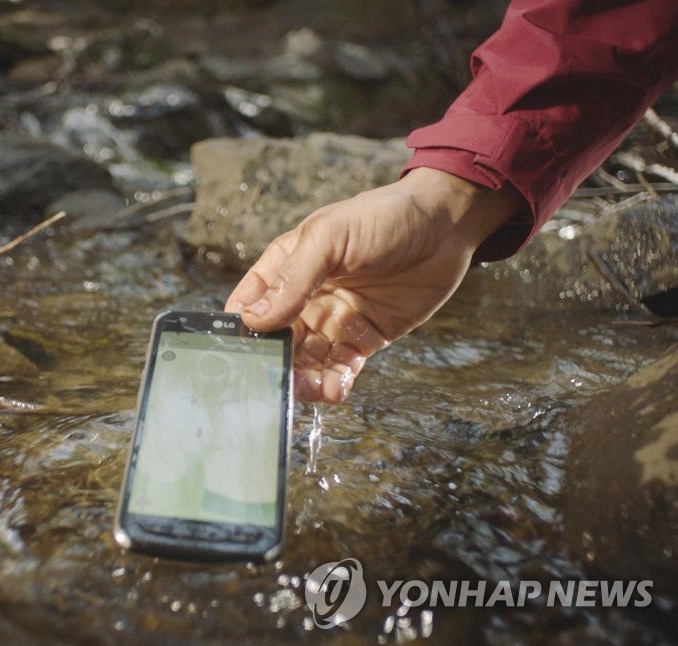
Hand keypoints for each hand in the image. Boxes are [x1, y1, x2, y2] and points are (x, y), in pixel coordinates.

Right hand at [225, 167, 524, 402]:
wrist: (446, 226)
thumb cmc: (383, 217)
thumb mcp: (330, 238)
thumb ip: (293, 279)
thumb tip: (254, 319)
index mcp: (286, 266)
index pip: (250, 304)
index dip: (241, 330)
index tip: (239, 354)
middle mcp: (305, 297)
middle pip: (277, 340)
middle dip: (274, 363)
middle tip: (278, 380)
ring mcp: (334, 320)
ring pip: (306, 360)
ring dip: (303, 379)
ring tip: (310, 388)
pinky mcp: (364, 338)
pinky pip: (340, 368)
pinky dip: (333, 382)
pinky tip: (334, 388)